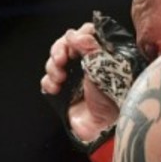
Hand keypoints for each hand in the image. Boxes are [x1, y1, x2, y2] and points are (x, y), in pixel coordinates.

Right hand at [40, 12, 146, 161]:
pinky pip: (48, 80)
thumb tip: (74, 34)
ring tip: (59, 78)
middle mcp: (88, 62)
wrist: (104, 128)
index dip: (76, 36)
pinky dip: (48, 82)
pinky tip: (55, 89)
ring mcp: (74, 77)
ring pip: (54, 60)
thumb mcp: (105, 67)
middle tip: (60, 61)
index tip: (73, 46)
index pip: (86, 32)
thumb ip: (91, 46)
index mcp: (102, 53)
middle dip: (58, 50)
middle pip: (65, 44)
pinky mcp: (63, 92)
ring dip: (52, 67)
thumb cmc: (113, 99)